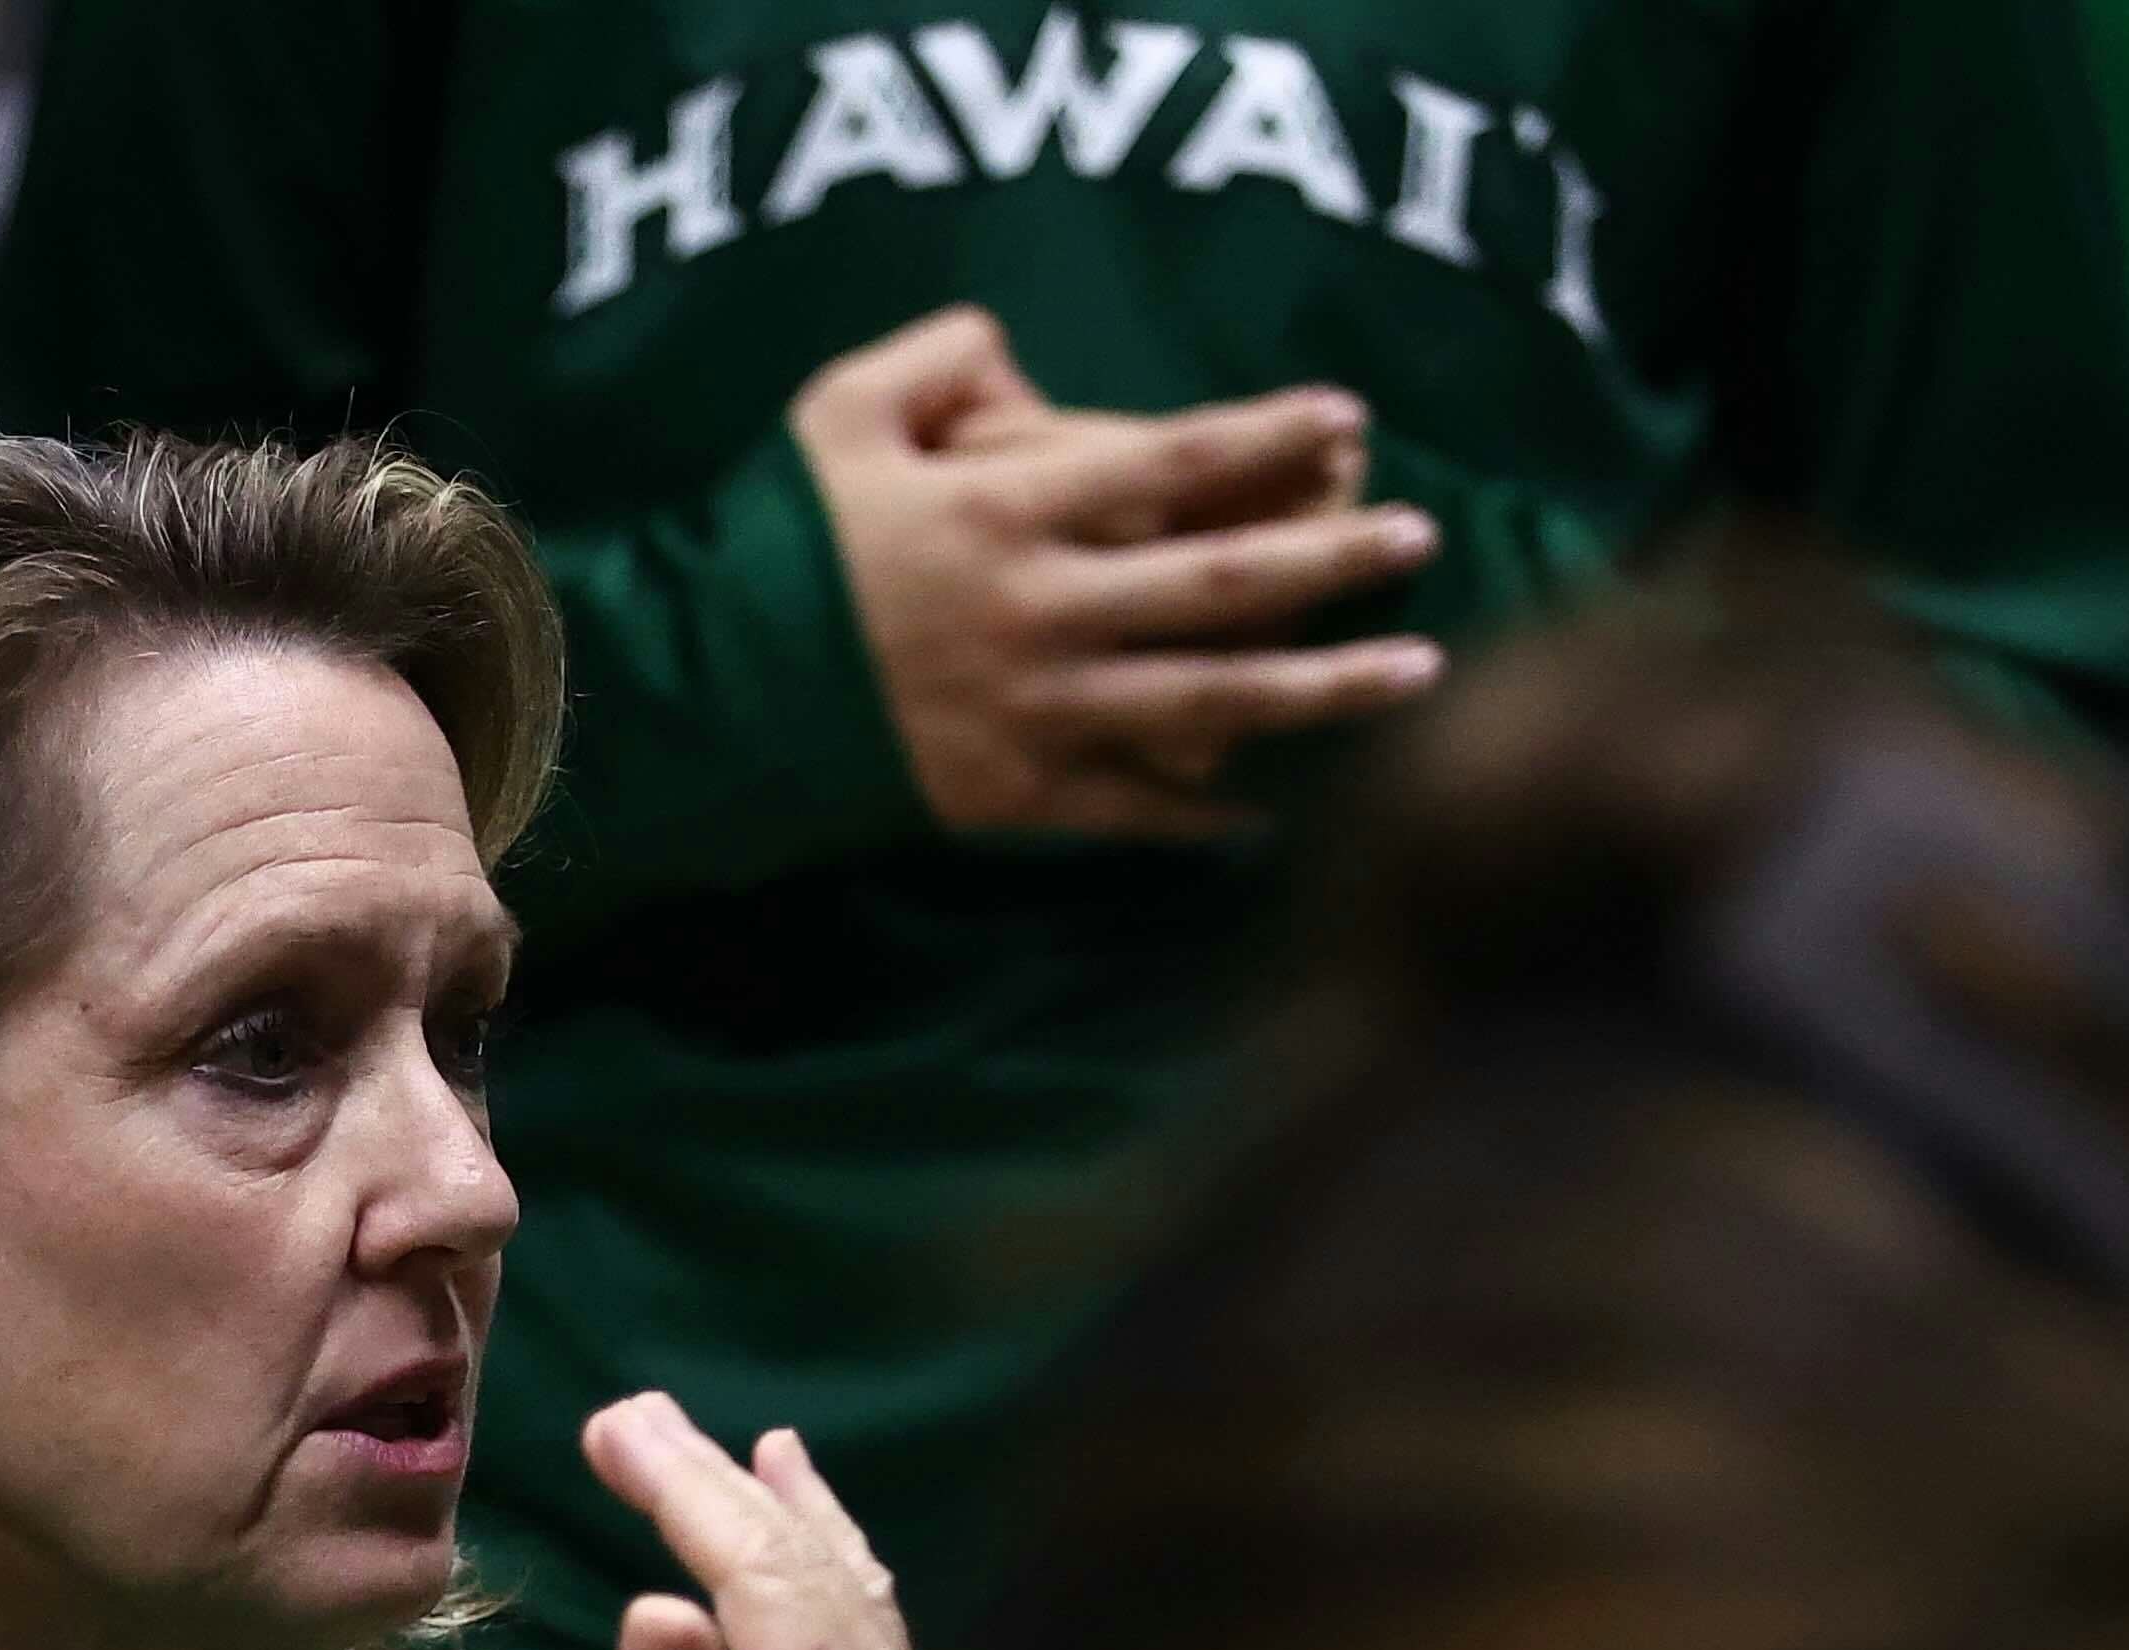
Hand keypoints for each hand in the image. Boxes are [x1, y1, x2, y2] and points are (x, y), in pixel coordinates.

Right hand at [573, 1395, 970, 1649]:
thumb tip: (664, 1600)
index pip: (764, 1579)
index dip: (687, 1492)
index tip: (614, 1424)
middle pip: (813, 1567)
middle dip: (722, 1486)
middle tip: (634, 1413)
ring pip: (851, 1588)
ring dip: (783, 1512)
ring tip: (730, 1443)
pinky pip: (869, 1629)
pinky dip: (827, 1563)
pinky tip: (804, 1512)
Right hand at [789, 306, 1445, 838]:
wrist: (703, 698)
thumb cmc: (773, 545)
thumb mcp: (837, 414)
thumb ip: (939, 360)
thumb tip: (1018, 354)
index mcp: (1007, 511)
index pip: (1171, 461)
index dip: (1268, 435)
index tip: (1349, 415)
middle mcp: (1045, 612)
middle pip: (1223, 581)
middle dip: (1336, 556)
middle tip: (1424, 534)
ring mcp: (1039, 712)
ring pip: (1212, 700)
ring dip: (1326, 687)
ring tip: (1420, 670)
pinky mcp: (1015, 795)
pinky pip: (1134, 809)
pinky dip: (1208, 815)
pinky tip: (1281, 810)